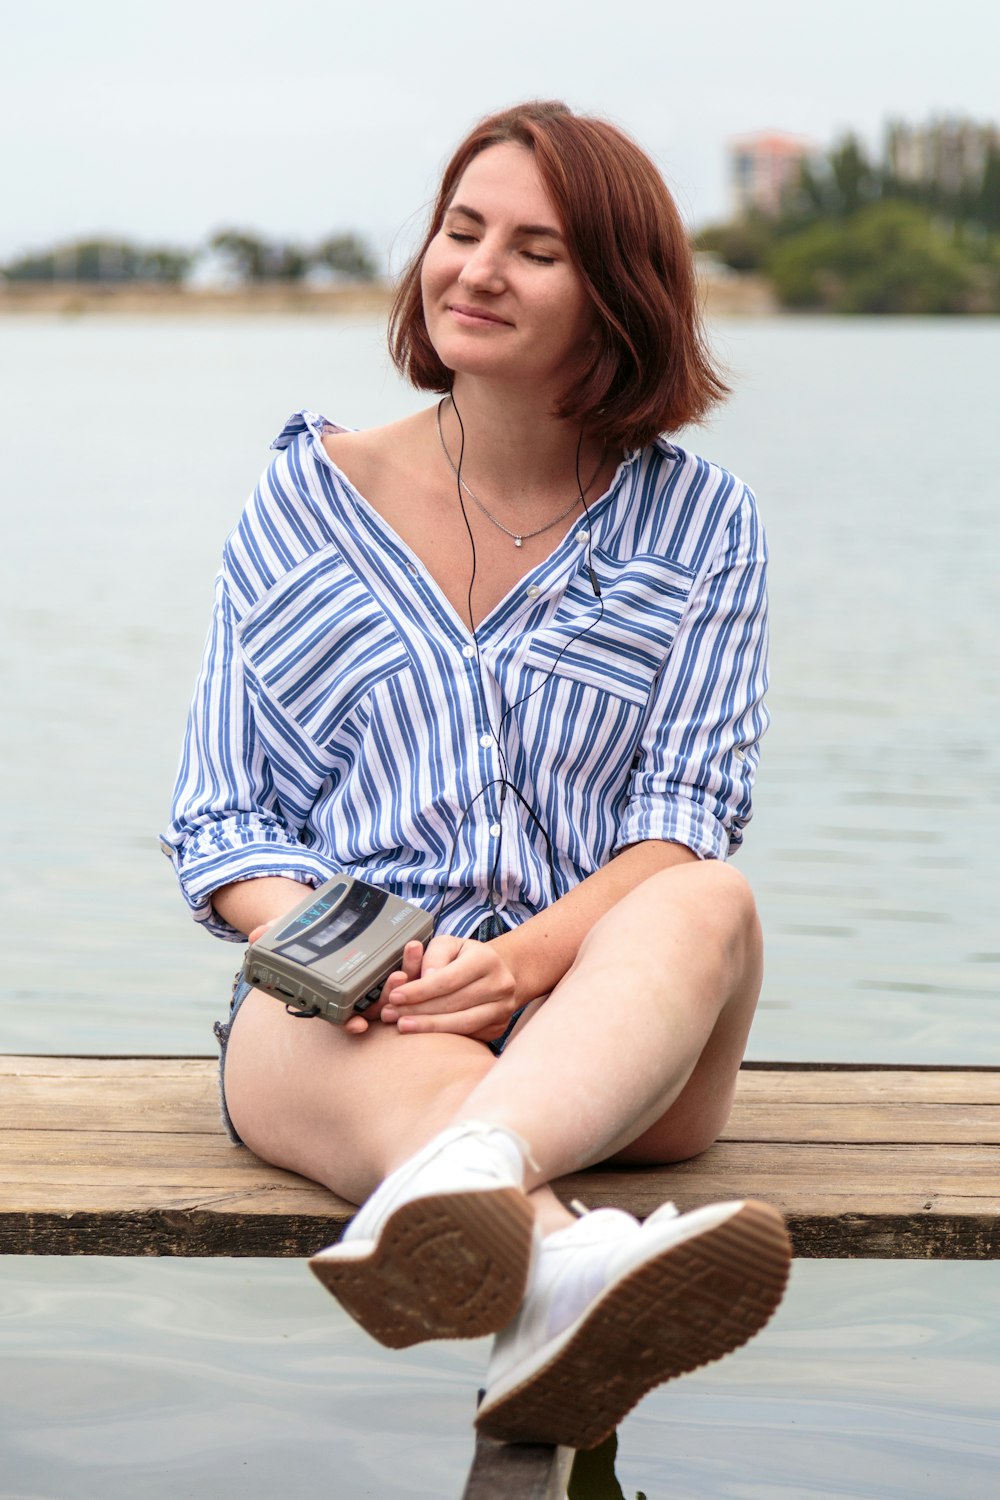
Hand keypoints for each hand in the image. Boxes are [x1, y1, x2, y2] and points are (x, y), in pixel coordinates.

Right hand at [244, 924, 423, 1036]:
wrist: (322, 918)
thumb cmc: (304, 932)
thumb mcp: (286, 932)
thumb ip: (272, 935)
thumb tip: (257, 936)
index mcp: (331, 993)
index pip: (342, 1016)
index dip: (350, 1022)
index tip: (359, 1024)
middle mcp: (357, 991)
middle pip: (377, 1002)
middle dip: (388, 994)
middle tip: (396, 978)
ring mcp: (377, 977)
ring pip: (397, 987)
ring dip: (408, 973)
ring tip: (412, 951)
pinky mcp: (393, 958)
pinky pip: (410, 967)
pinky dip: (416, 959)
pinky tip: (422, 945)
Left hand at [379, 935, 519, 1042]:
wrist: (498, 972)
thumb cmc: (465, 957)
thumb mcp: (449, 945)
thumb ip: (433, 956)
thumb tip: (425, 977)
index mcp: (486, 959)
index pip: (447, 979)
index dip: (419, 990)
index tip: (395, 996)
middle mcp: (500, 984)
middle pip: (452, 1003)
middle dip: (417, 1010)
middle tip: (390, 1014)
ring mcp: (502, 1008)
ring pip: (461, 1024)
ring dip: (428, 1027)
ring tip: (402, 1026)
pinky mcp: (499, 1027)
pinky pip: (468, 1035)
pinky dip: (444, 1036)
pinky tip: (424, 1035)